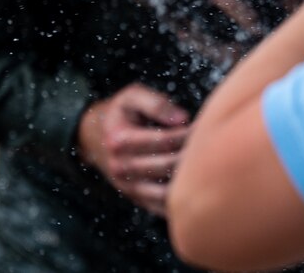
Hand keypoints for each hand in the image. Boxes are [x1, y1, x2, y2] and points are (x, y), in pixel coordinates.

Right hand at [77, 83, 190, 215]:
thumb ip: (156, 103)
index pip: (163, 140)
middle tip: (210, 145)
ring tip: (203, 166)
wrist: (93, 136)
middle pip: (166, 165)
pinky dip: (179, 200)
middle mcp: (121, 167)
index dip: (187, 133)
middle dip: (191, 155)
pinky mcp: (135, 198)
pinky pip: (161, 206)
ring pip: (165, 192)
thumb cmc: (119, 113)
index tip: (202, 126)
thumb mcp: (132, 96)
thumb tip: (183, 119)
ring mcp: (127, 186)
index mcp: (120, 140)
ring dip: (187, 181)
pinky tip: (193, 186)